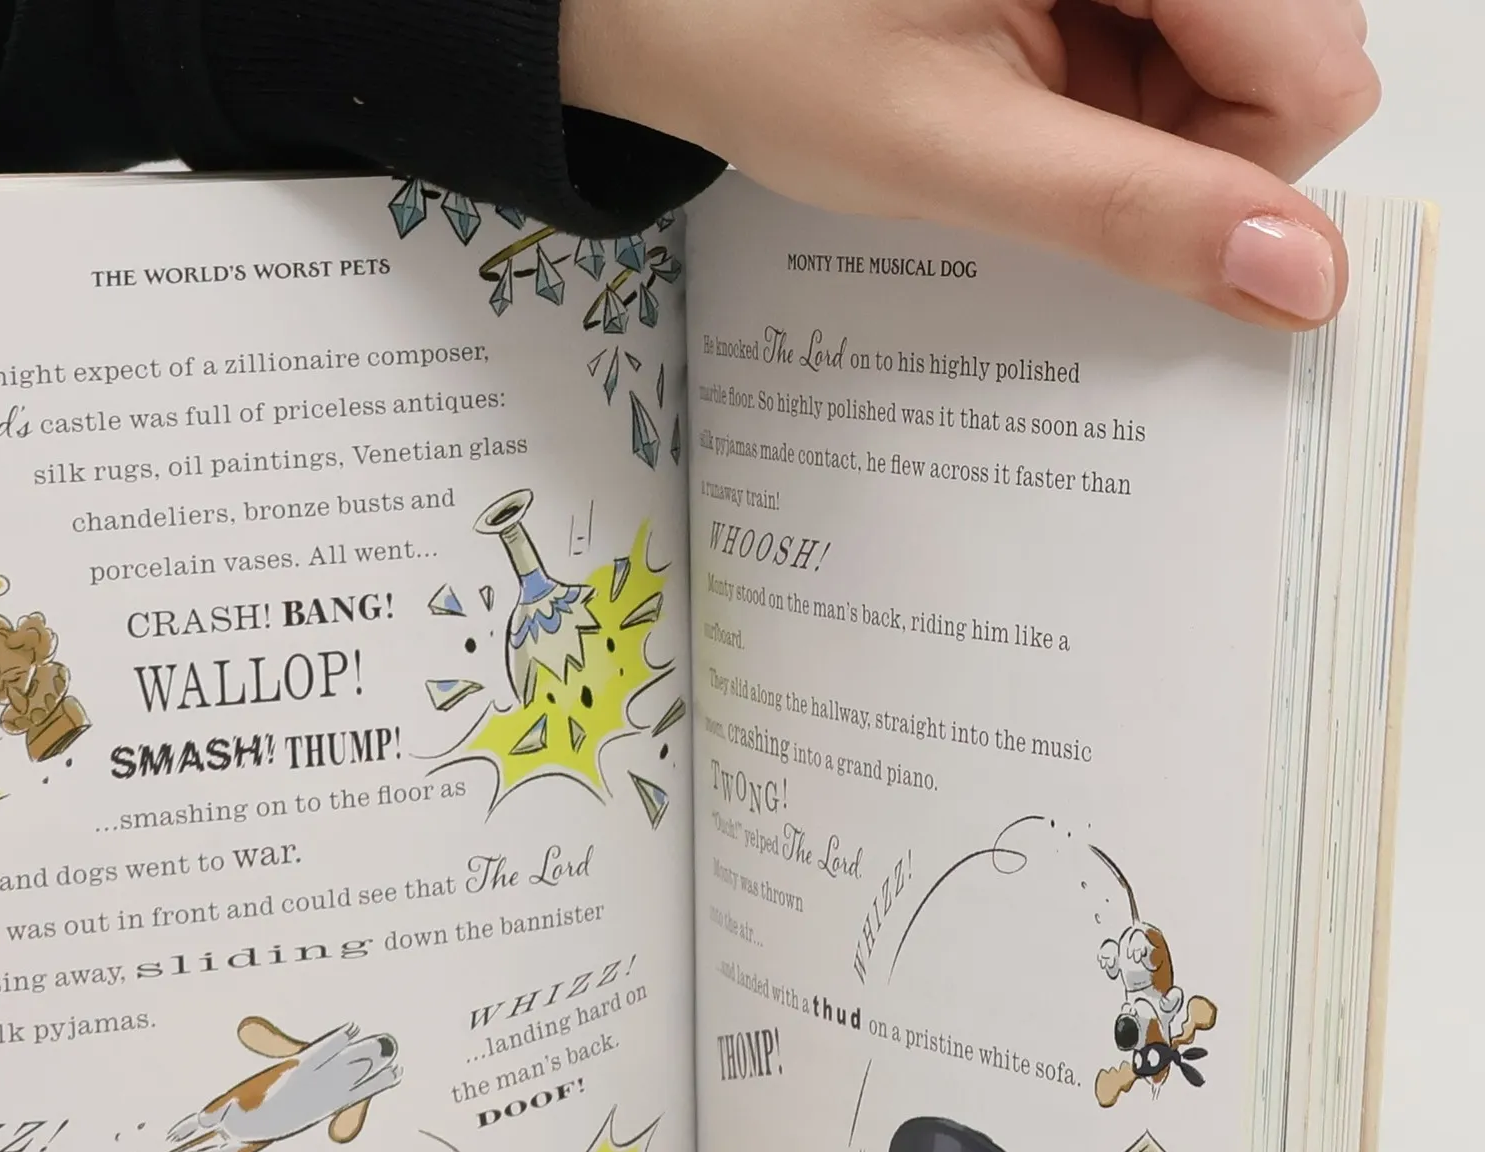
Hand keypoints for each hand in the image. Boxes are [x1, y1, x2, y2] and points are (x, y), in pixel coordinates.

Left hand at [563, 0, 1377, 326]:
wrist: (679, 4)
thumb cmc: (781, 57)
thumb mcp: (954, 153)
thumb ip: (1131, 212)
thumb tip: (1302, 281)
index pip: (1315, 71)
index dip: (1233, 176)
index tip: (1101, 198)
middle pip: (1296, 57)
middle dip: (1192, 146)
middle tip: (1043, 151)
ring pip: (1246, 58)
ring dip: (1152, 125)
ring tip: (1016, 111)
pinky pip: (1181, 44)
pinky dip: (1120, 100)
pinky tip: (1027, 94)